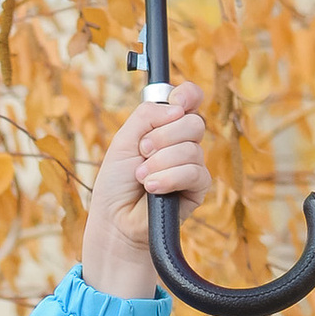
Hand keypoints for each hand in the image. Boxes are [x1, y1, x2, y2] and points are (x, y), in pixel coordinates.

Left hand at [82, 83, 211, 299]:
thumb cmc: (116, 183)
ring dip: (161, 162)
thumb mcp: (123, 141)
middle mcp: (182, 143)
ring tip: (142, 178)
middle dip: (164, 136)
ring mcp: (192, 165)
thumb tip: (176, 107)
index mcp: (165, 126)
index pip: (189, 100)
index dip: (188, 95)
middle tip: (143, 152)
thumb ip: (146, 116)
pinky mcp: (198, 188)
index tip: (177, 101)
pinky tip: (152, 188)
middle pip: (193, 122)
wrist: (116, 220)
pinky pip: (194, 172)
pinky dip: (170, 178)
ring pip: (192, 148)